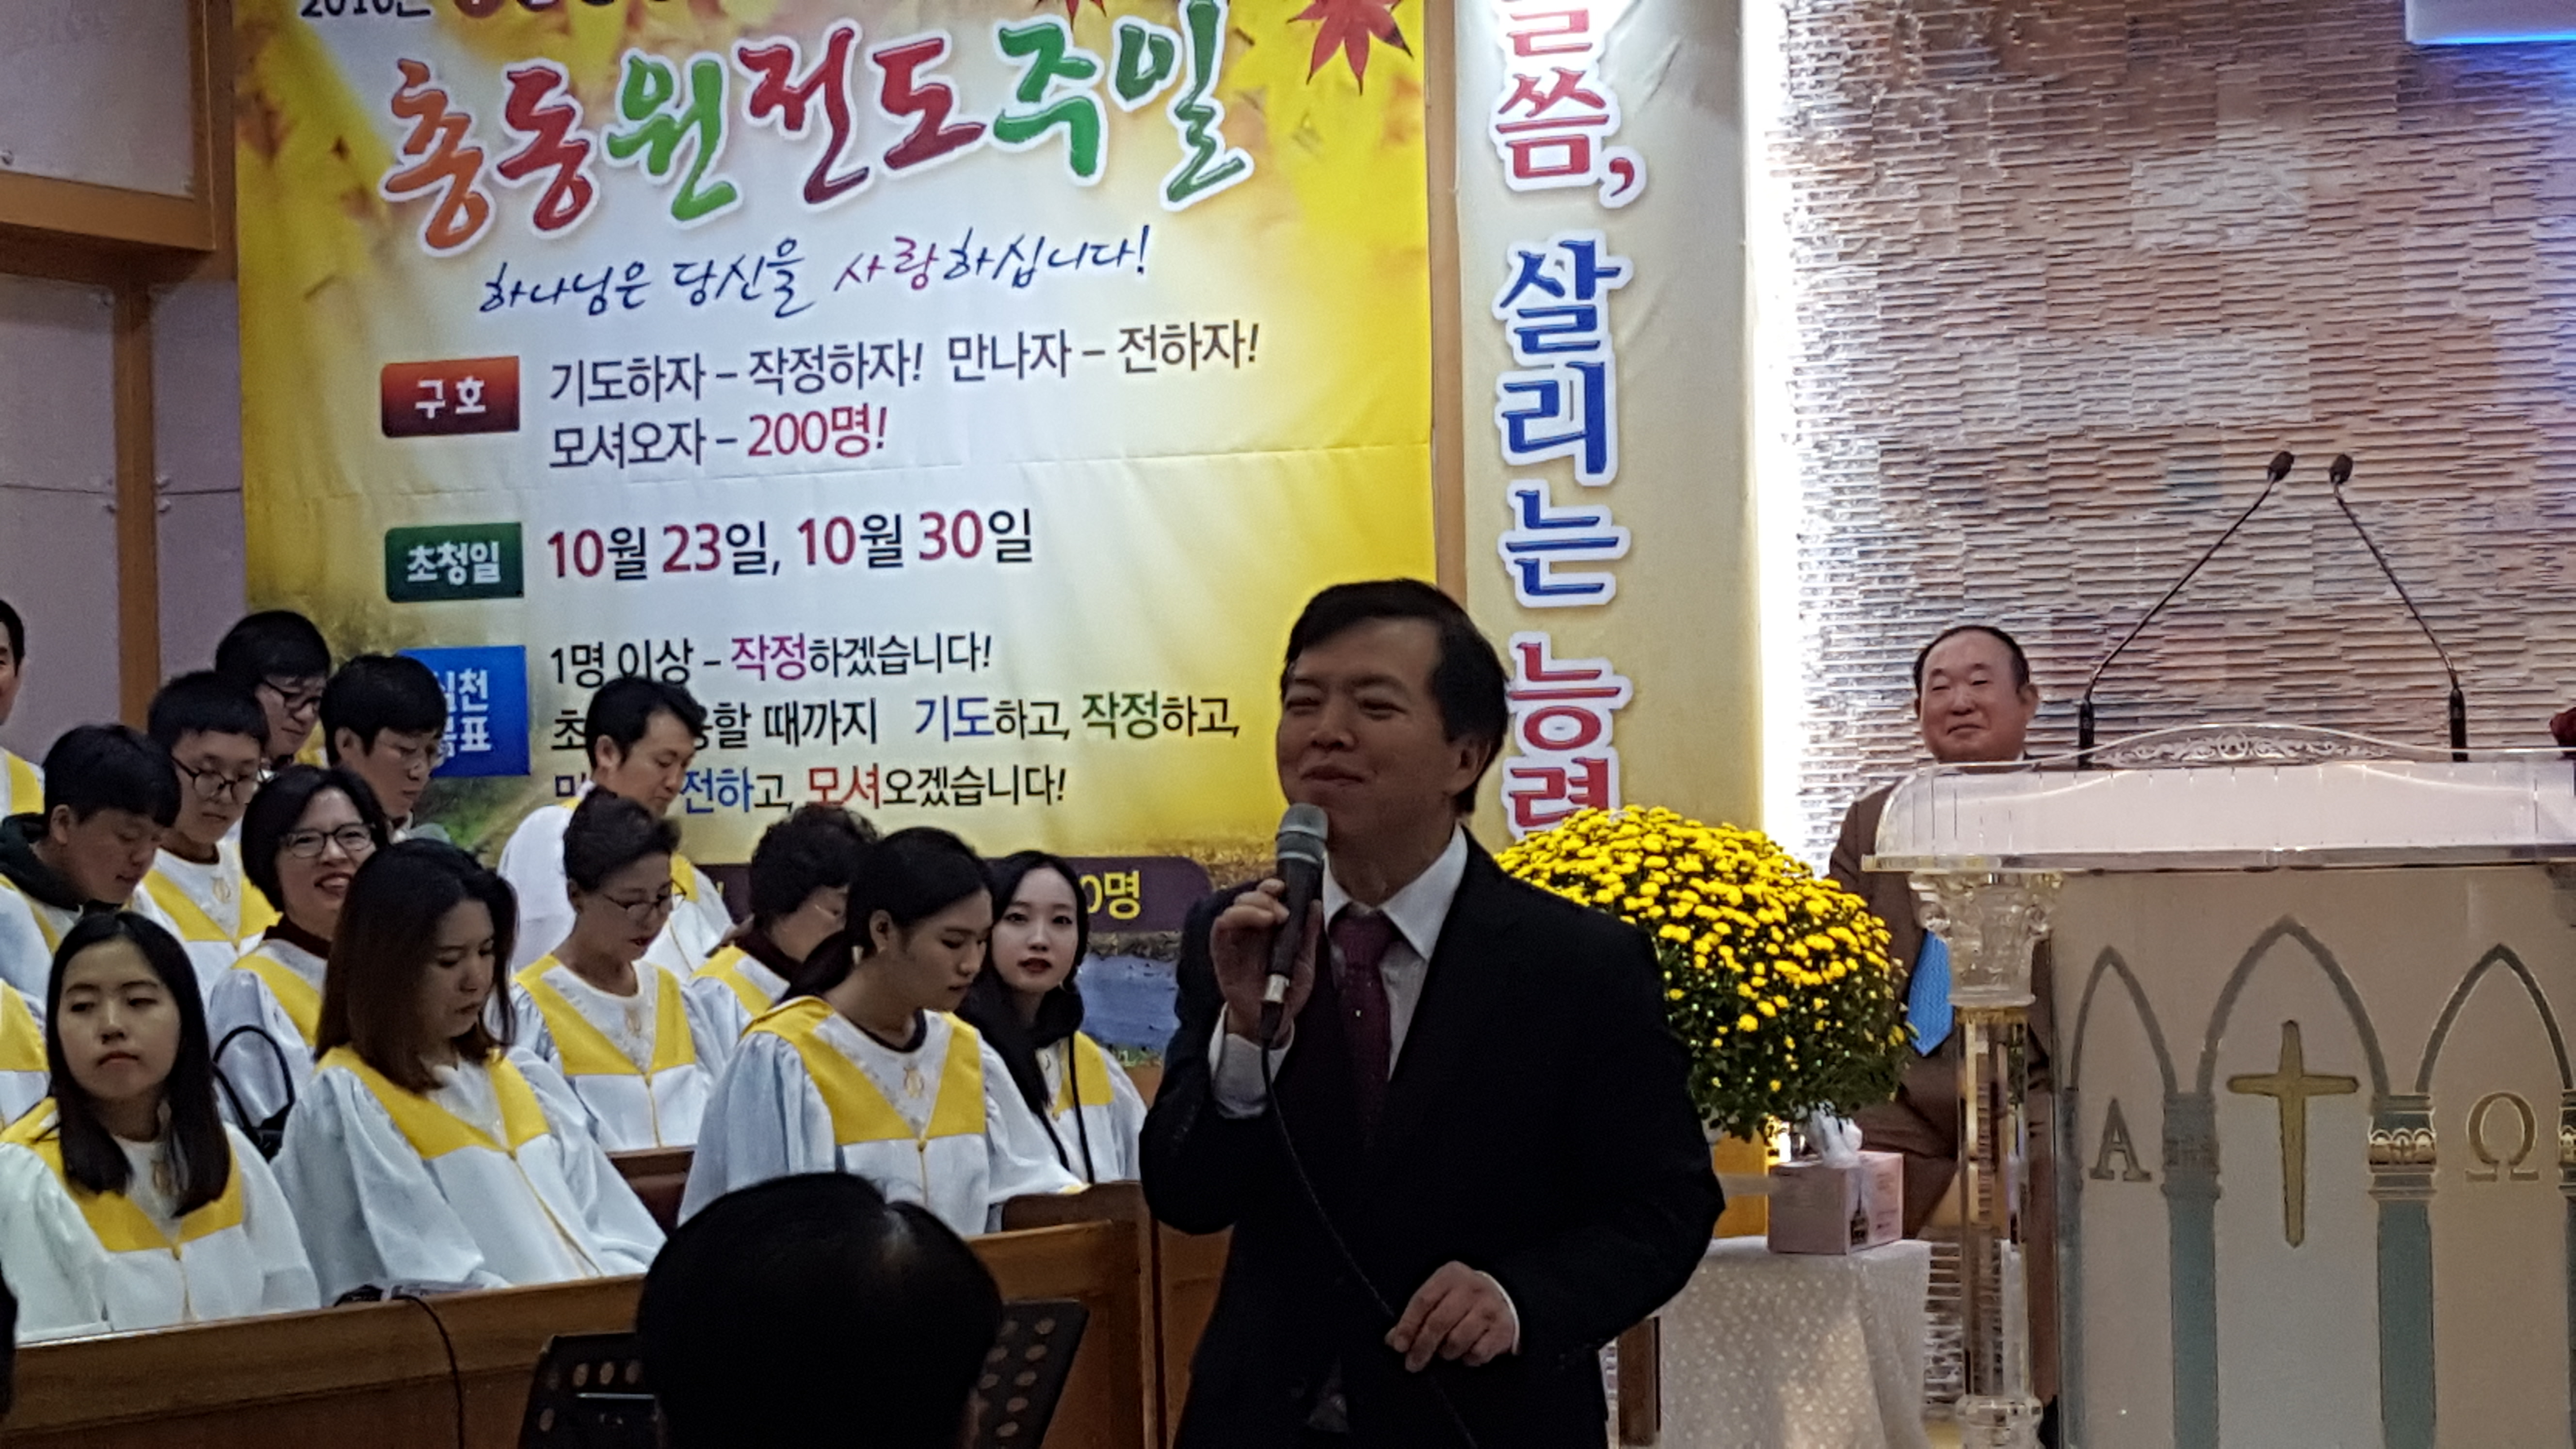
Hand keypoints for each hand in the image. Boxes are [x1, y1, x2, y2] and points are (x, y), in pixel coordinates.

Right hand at [1211, 878, 1318, 1043]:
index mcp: (1268, 929)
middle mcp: (1250, 932)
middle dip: (1264, 896)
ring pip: (1232, 910)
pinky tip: (1251, 922)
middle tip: (1282, 911)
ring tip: (1271, 917)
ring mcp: (1235, 943)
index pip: (1264, 897)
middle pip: (1247, 899)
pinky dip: (1233, 919)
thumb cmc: (1286, 991)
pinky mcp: (1222, 956)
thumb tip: (1315, 904)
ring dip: (1250, 906)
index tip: (1284, 887)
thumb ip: (1308, 933)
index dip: (1271, 886)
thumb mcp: (1305, 960)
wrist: (1273, 1021)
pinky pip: (1220, 931)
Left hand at [1387, 1263, 1517, 1371]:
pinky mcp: (1503, 1328)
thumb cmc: (1463, 1300)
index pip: (1422, 1301)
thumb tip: (1392, 1340)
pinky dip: (1468, 1359)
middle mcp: (1471, 1288)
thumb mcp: (1440, 1297)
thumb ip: (1417, 1315)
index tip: (1398, 1345)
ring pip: (1457, 1340)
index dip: (1407, 1325)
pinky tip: (1466, 1354)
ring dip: (1446, 1353)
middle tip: (1413, 1364)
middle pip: (1438, 1322)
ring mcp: (1489, 1308)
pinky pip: (1478, 1353)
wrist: (1506, 1297)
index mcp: (1450, 1276)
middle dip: (1422, 1347)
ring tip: (1445, 1352)